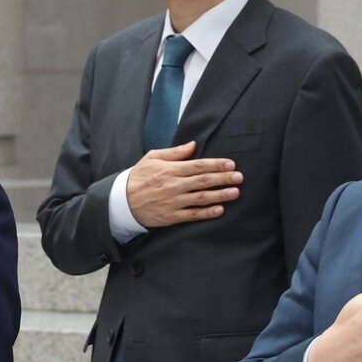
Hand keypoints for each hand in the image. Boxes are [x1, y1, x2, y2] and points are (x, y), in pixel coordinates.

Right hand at [126, 141, 242, 227]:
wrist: (122, 201)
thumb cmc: (139, 177)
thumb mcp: (153, 158)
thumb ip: (174, 152)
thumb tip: (193, 145)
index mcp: (170, 169)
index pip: (198, 165)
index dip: (216, 164)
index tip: (231, 164)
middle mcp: (174, 185)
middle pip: (203, 181)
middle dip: (223, 178)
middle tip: (239, 177)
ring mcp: (173, 202)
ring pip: (201, 198)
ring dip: (220, 195)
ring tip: (235, 192)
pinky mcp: (171, 216)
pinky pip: (193, 215)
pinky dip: (207, 213)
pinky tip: (220, 210)